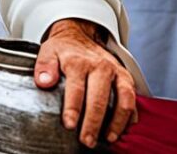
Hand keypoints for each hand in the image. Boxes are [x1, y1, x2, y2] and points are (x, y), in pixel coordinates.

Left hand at [35, 19, 136, 147]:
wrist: (79, 35)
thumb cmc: (63, 49)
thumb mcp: (47, 52)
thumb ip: (44, 67)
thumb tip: (43, 83)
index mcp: (78, 62)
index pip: (76, 89)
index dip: (73, 109)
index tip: (69, 125)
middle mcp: (100, 67)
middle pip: (99, 99)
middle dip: (93, 122)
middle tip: (86, 140)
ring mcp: (116, 72)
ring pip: (123, 100)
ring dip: (116, 122)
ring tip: (107, 138)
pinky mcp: (126, 78)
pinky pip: (133, 99)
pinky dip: (130, 116)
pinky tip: (122, 129)